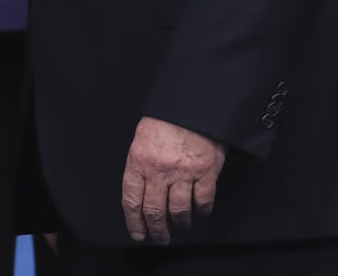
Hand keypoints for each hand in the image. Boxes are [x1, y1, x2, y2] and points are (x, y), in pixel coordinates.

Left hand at [121, 116, 225, 245]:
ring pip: (178, 211)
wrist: (193, 101)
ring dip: (180, 223)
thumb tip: (140, 191)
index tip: (138, 234)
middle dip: (157, 229)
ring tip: (181, 225)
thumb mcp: (143, 137)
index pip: (131, 200)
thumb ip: (141, 164)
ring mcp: (183, 172)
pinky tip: (200, 212)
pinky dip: (202, 211)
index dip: (134, 222)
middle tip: (161, 237)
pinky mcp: (206, 171)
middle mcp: (159, 169)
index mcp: (139, 160)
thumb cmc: (166, 118)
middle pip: (154, 210)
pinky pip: (203, 201)